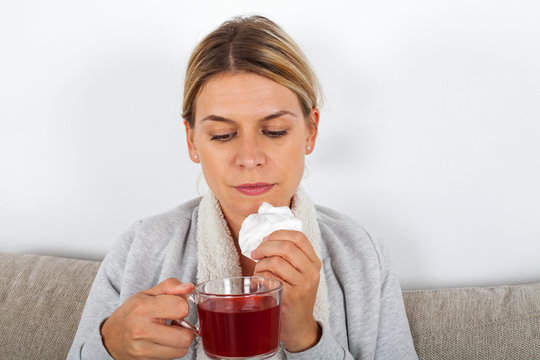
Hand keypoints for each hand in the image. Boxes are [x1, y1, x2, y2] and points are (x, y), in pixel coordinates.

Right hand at [101, 278, 195, 359]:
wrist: (110, 336)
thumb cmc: (131, 312)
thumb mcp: (147, 294)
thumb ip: (171, 287)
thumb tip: (189, 288)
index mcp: (142, 307)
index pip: (181, 308)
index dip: (183, 306)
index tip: (175, 306)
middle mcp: (141, 329)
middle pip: (185, 336)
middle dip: (186, 328)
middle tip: (176, 323)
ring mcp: (142, 348)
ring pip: (181, 349)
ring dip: (180, 340)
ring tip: (169, 332)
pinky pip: (172, 357)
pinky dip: (173, 349)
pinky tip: (163, 341)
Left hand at [251, 230, 321, 351]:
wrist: (299, 327)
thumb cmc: (294, 297)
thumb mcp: (299, 275)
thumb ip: (288, 258)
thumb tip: (263, 240)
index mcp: (314, 262)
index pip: (299, 237)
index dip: (279, 234)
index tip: (265, 239)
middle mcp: (311, 272)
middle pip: (286, 247)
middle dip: (265, 247)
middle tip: (255, 253)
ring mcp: (303, 285)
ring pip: (275, 262)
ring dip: (260, 265)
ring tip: (258, 273)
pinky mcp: (290, 297)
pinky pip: (268, 278)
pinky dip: (258, 278)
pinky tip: (259, 284)